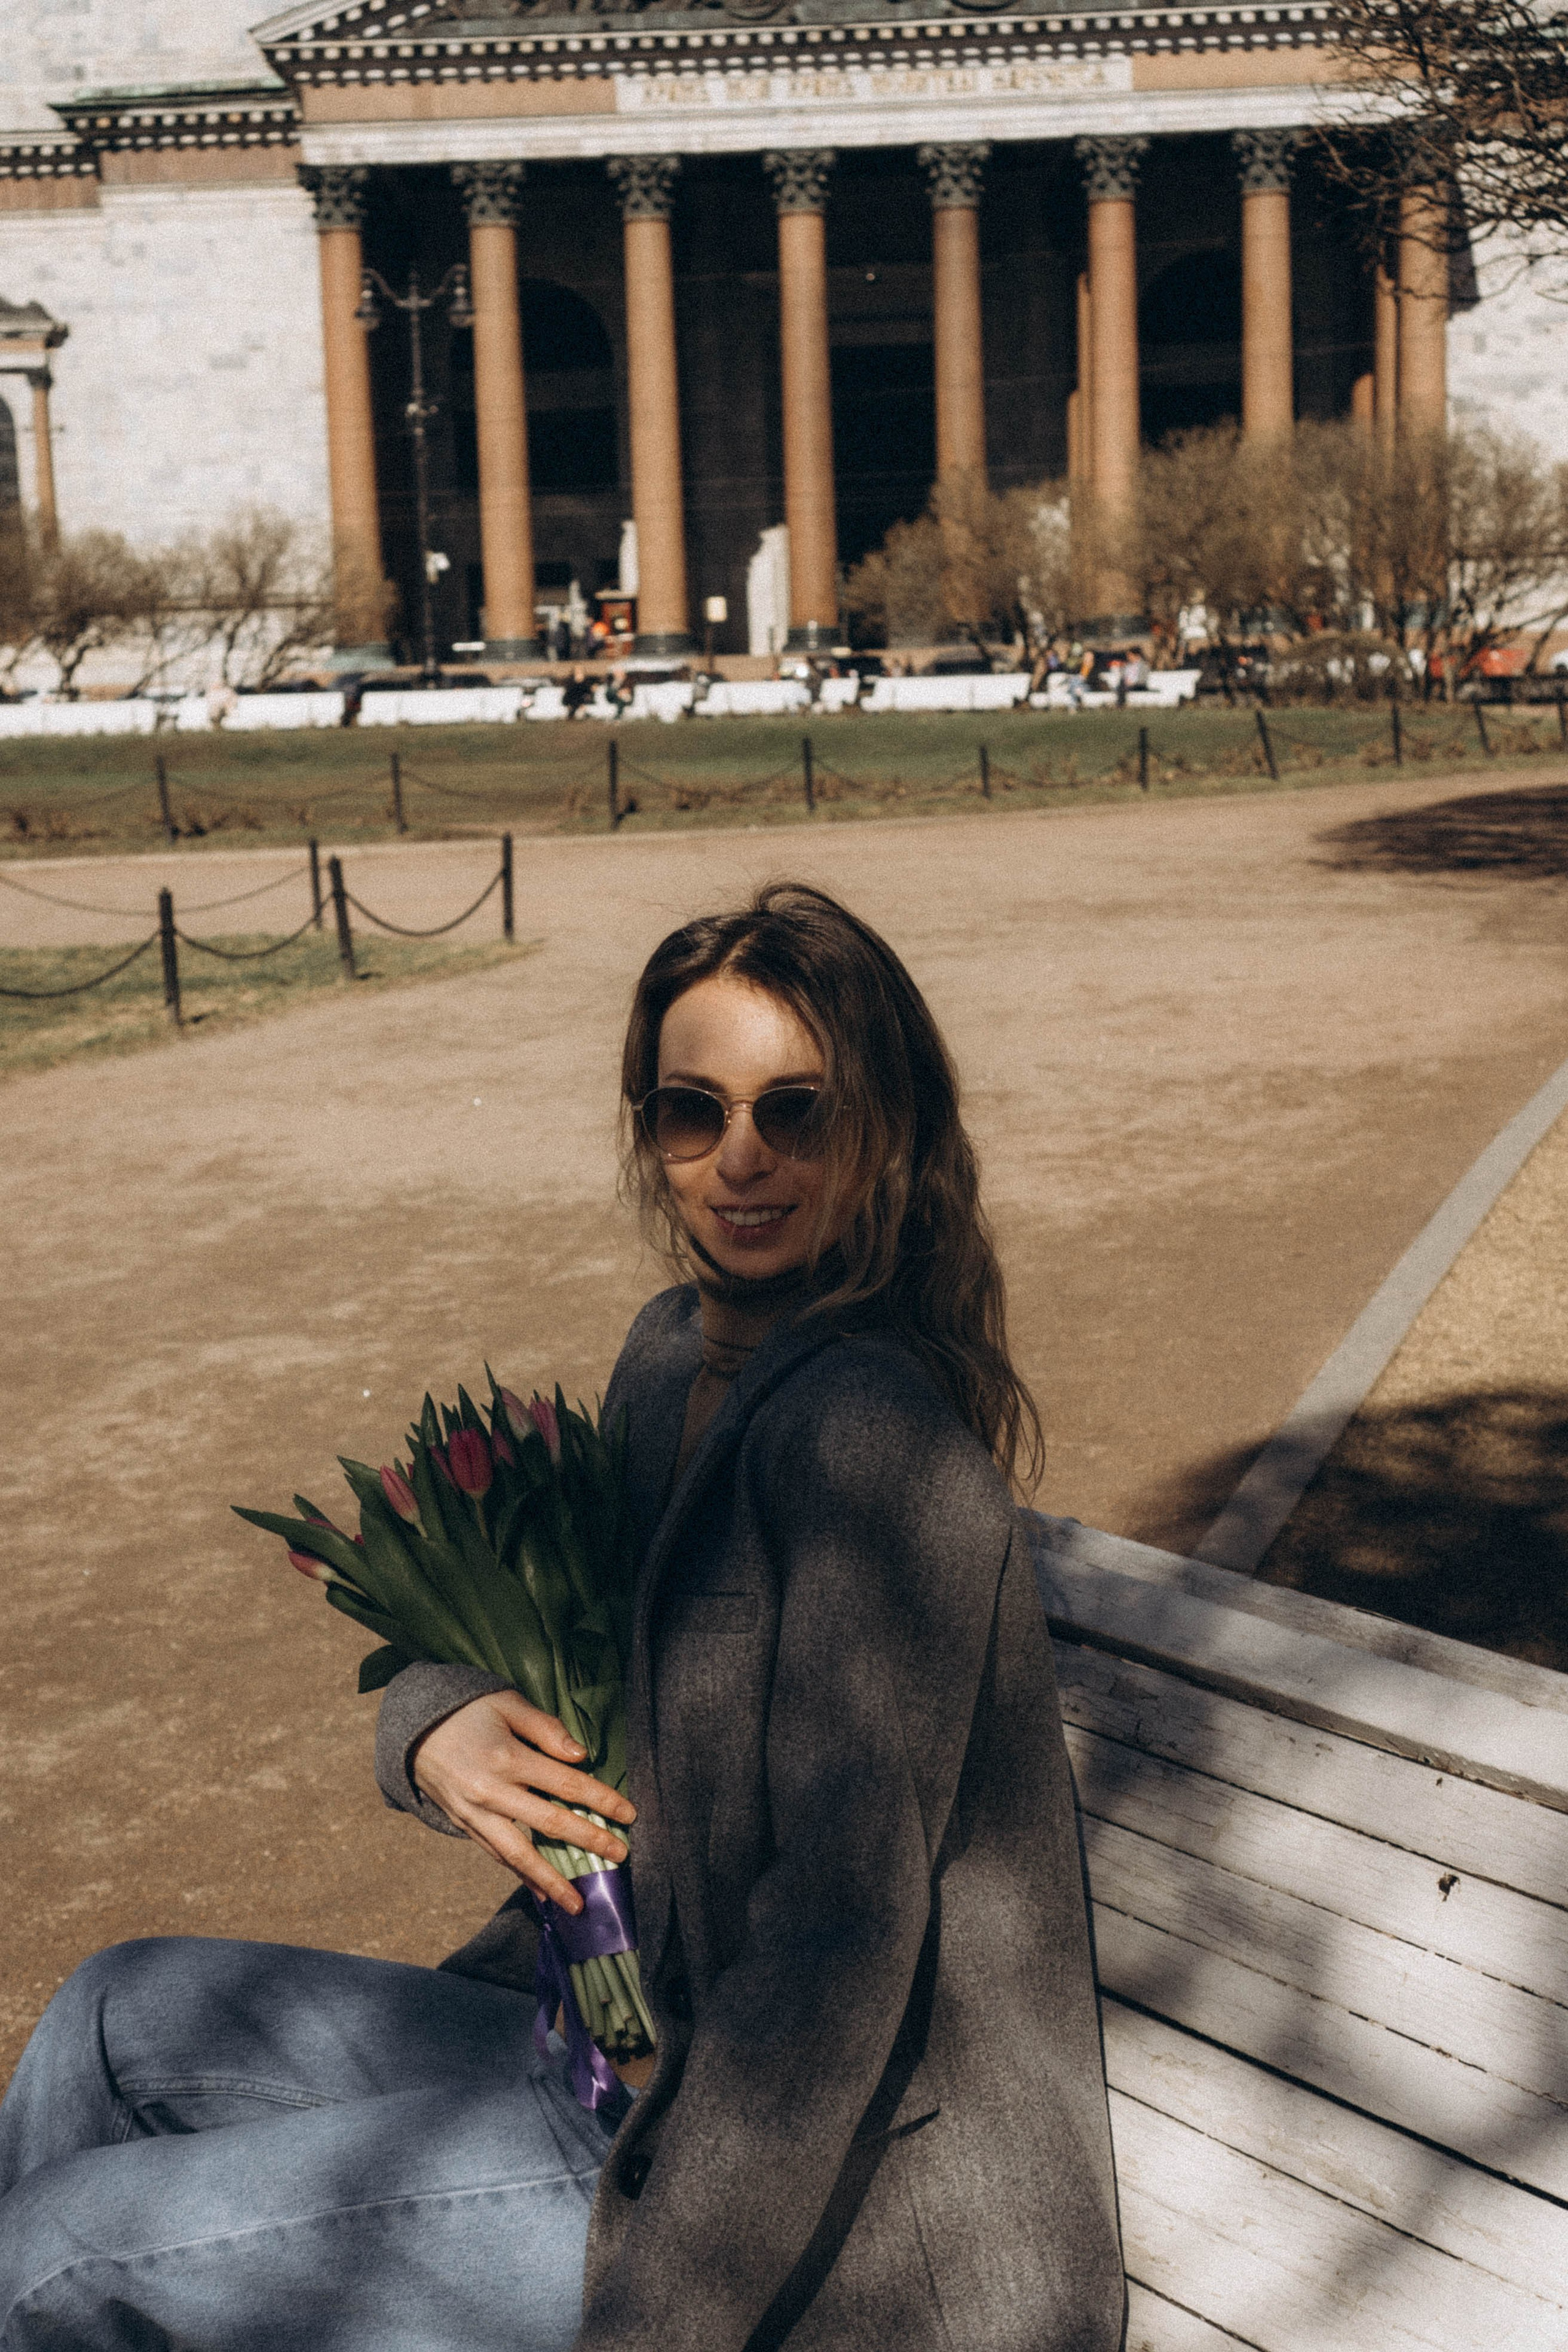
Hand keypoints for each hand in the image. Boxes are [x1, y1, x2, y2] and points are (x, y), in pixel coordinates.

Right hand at [411, 1691, 634, 1911]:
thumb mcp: (507, 1703)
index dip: (601, 1800)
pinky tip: (540, 1895)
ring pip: (518, 1854)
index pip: (566, 1784)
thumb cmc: (468, 1711)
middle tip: (619, 1856)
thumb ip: (546, 1728)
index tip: (629, 1814)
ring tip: (576, 1904)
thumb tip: (581, 1756)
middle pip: (548, 1823)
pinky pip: (497, 1856)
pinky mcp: (465, 1826)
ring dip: (549, 1881)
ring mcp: (476, 1814)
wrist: (414, 1731)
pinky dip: (520, 1877)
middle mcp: (491, 1792)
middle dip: (587, 1841)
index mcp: (507, 1758)